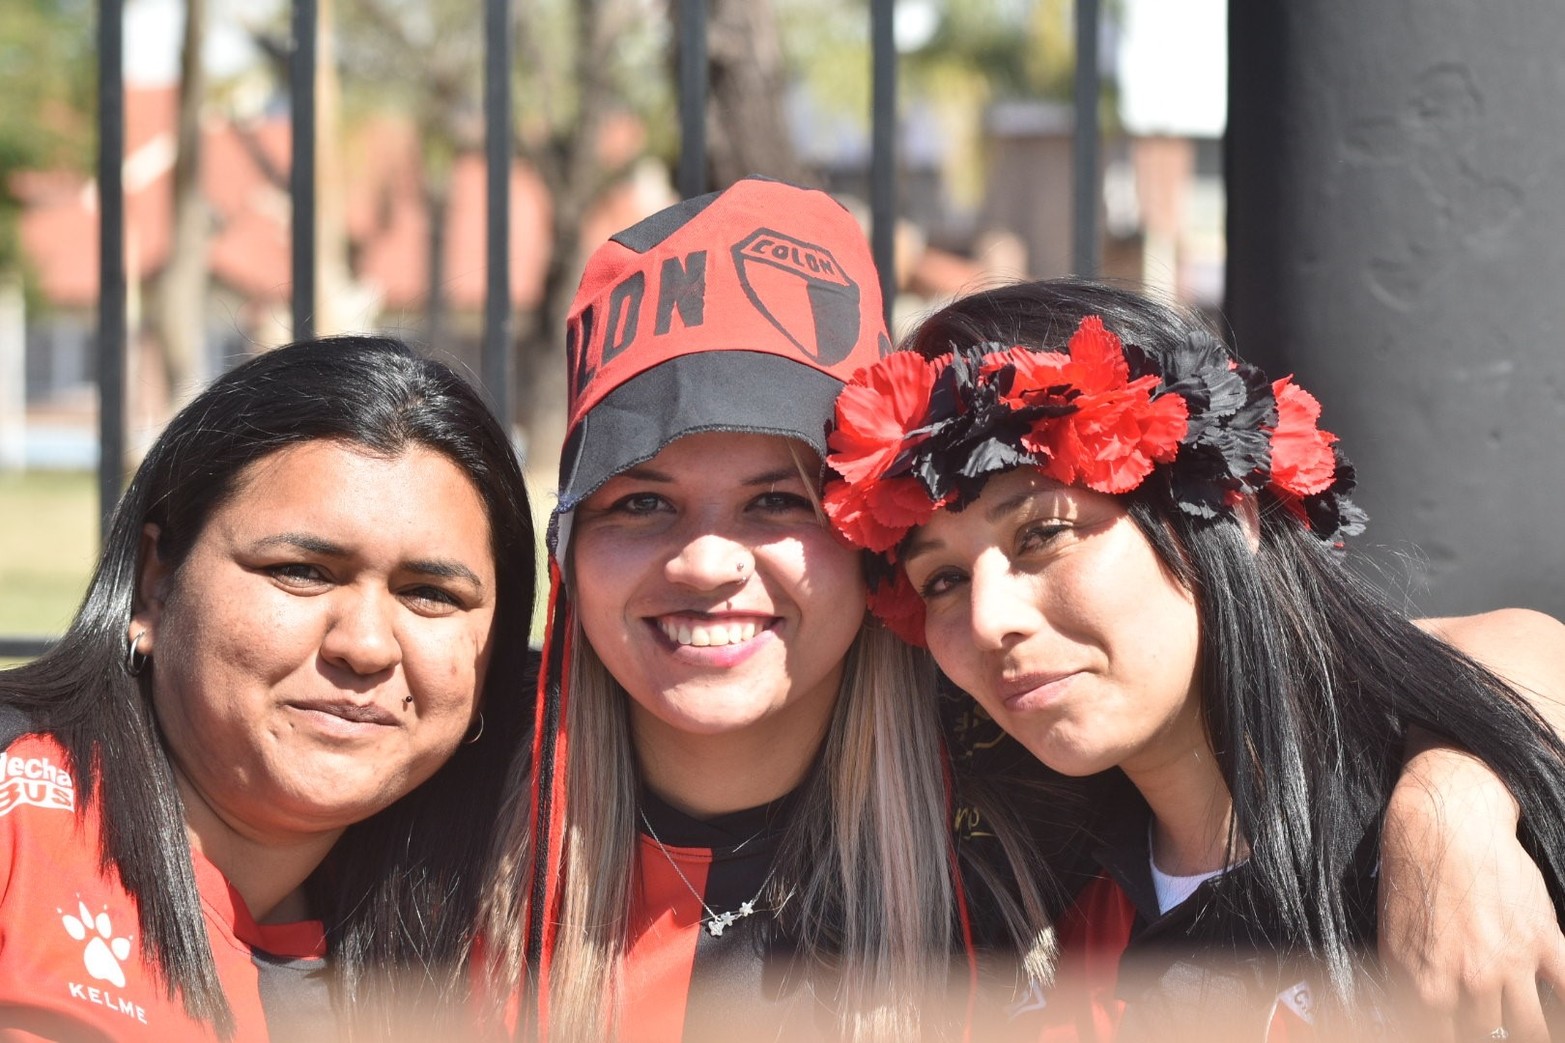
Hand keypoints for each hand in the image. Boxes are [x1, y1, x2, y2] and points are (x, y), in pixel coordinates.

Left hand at [1379, 743, 1564, 1041]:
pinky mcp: (1543, 939)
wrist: (1445, 825)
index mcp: (1428, 983)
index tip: (1463, 1030)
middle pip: (1489, 1033)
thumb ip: (1404, 976)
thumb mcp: (1392, 931)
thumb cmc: (1413, 872)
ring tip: (1532, 1024)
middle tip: (1493, 1023)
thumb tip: (1408, 1005)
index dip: (1454, 1034)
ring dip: (1531, 1027)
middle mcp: (1470, 980)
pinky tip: (1559, 1003)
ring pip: (1532, 1025)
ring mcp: (1510, 963)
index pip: (1443, 1035)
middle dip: (1491, 1030)